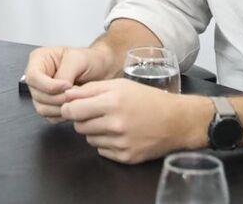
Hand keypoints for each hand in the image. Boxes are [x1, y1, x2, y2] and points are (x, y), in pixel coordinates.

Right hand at [24, 45, 114, 121]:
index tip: (67, 85)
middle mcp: (38, 77)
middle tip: (75, 94)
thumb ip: (65, 72)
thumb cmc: (90, 59)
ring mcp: (42, 92)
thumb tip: (59, 88)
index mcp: (39, 59)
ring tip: (76, 99)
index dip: (49, 85)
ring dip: (61, 107)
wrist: (102, 70)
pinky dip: (63, 114)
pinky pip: (50, 116)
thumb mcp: (78, 58)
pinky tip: (74, 105)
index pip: (33, 77)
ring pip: (42, 108)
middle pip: (37, 95)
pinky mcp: (49, 105)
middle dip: (58, 98)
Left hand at [62, 79, 211, 163]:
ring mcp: (121, 143)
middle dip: (82, 118)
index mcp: (112, 102)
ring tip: (111, 122)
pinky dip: (106, 143)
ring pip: (89, 139)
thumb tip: (66, 95)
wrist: (177, 121)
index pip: (73, 110)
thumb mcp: (120, 85)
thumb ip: (90, 89)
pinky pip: (102, 150)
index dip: (68, 108)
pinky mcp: (126, 157)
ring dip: (94, 131)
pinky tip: (120, 134)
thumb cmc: (147, 99)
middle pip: (79, 125)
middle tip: (96, 113)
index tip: (70, 107)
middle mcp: (115, 124)